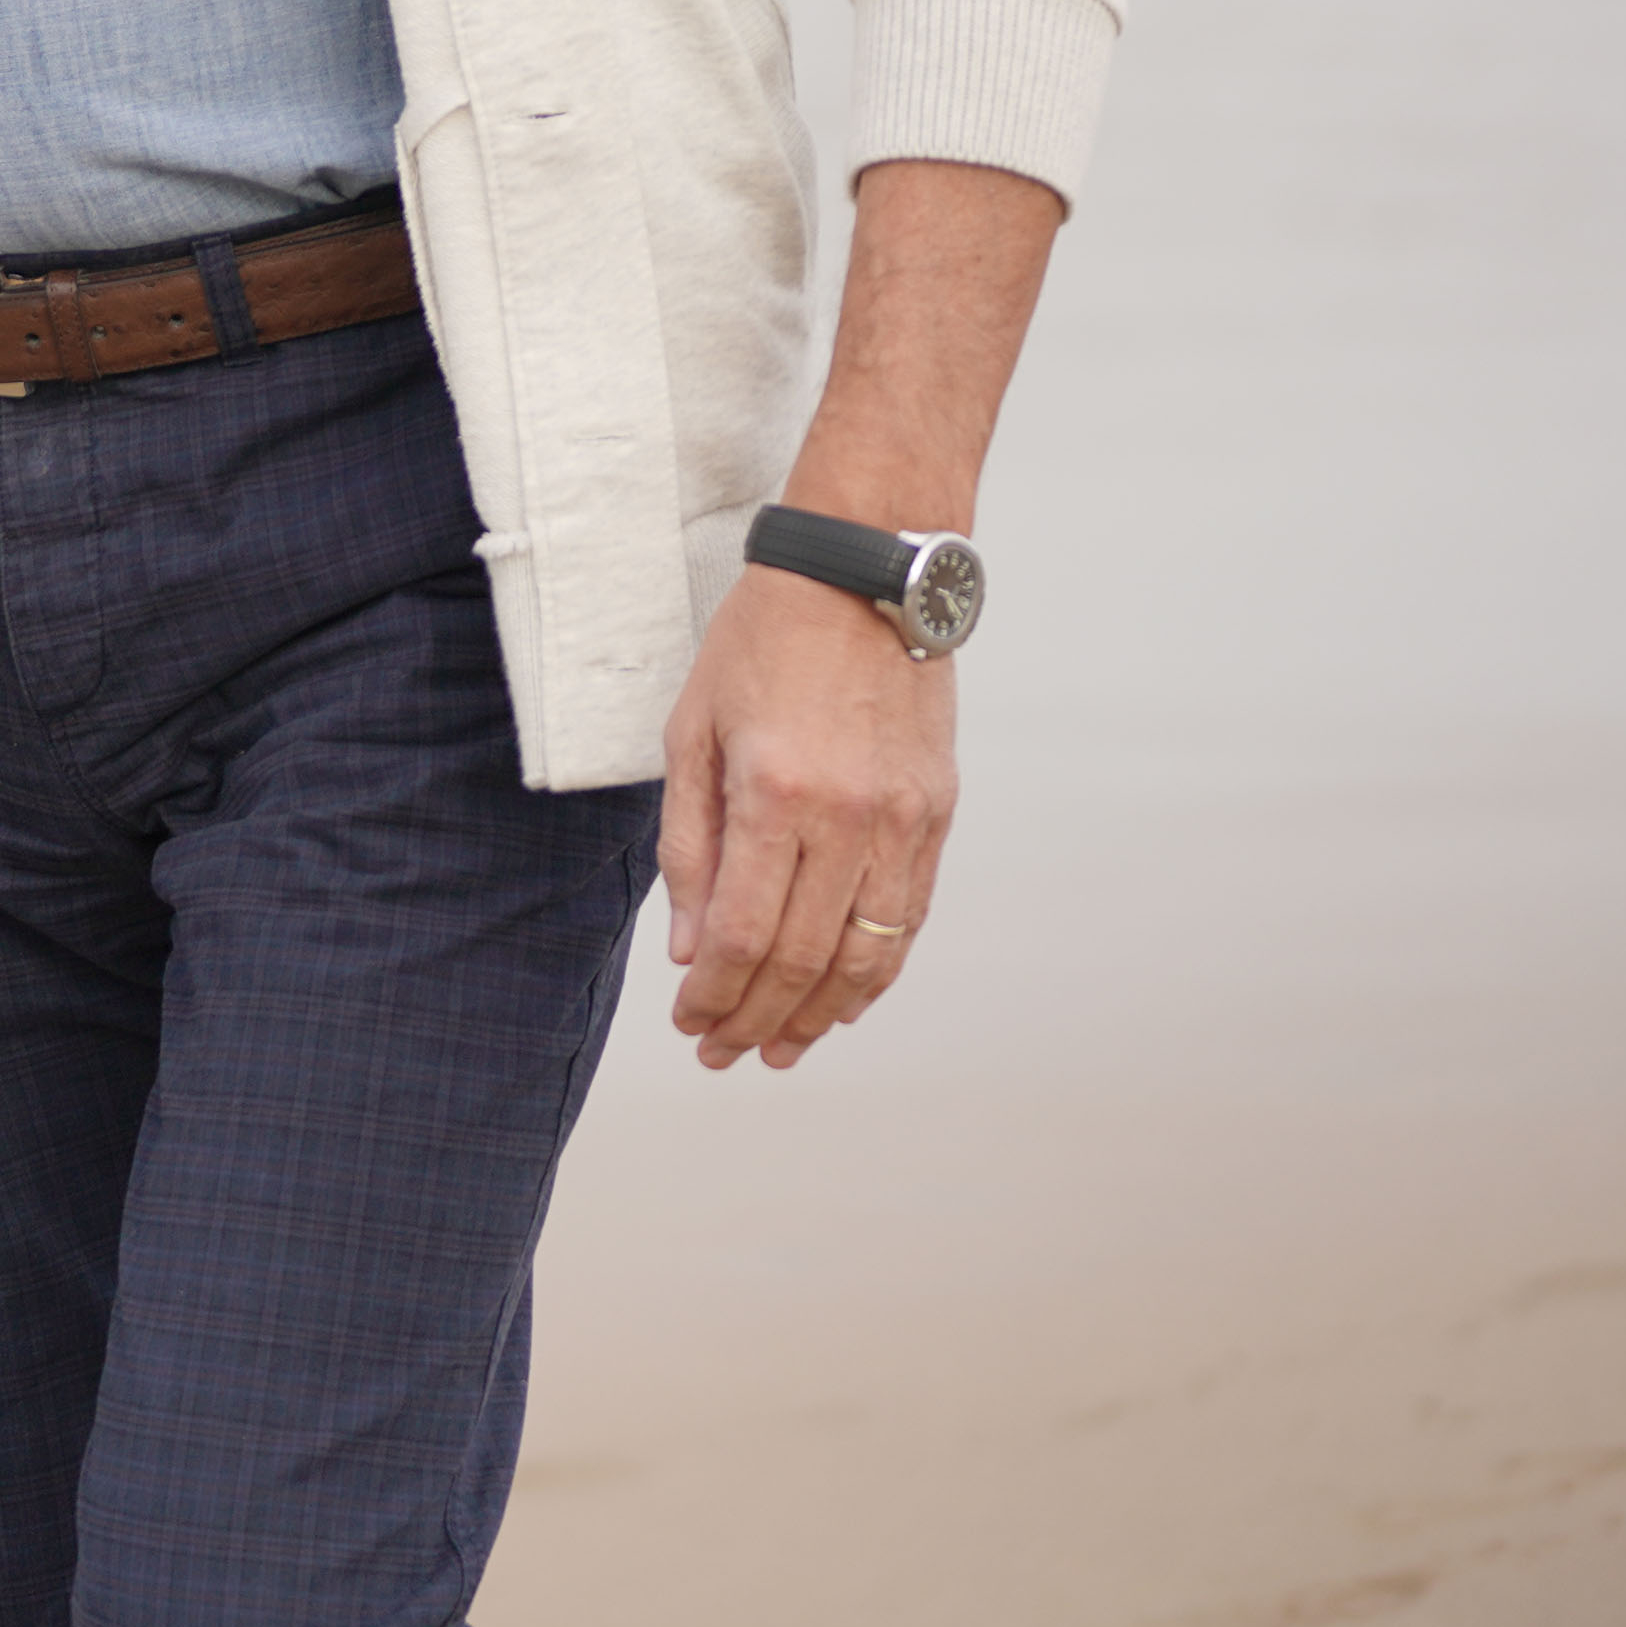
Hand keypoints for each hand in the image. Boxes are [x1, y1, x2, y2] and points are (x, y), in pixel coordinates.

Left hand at [657, 158, 1053, 1070]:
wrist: (864, 572)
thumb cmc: (761, 641)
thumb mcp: (693, 729)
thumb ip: (688, 845)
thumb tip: (688, 950)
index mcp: (774, 795)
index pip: (739, 937)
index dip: (712, 998)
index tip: (690, 1026)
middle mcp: (847, 819)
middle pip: (799, 961)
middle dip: (756, 1020)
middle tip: (724, 1053)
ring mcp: (902, 822)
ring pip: (864, 958)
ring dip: (819, 1016)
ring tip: (782, 1047)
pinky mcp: (937, 815)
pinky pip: (907, 921)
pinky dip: (873, 973)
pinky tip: (842, 999)